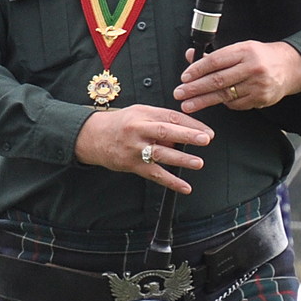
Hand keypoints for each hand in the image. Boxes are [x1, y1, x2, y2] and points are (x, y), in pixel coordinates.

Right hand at [74, 105, 212, 194]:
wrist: (93, 137)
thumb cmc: (121, 124)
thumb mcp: (140, 114)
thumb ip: (162, 122)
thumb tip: (184, 136)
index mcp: (143, 114)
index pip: (171, 117)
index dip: (191, 124)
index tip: (207, 132)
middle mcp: (138, 130)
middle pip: (165, 132)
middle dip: (187, 136)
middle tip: (205, 140)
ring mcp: (134, 149)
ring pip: (160, 154)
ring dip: (181, 159)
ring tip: (198, 163)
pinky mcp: (132, 165)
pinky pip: (154, 174)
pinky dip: (171, 182)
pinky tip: (185, 187)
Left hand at [176, 40, 300, 113]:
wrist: (290, 67)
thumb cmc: (261, 56)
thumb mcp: (240, 49)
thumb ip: (216, 55)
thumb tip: (190, 56)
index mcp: (245, 51)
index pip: (216, 61)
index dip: (197, 70)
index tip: (184, 77)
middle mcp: (252, 67)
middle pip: (218, 80)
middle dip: (195, 88)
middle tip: (180, 93)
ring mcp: (258, 84)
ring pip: (225, 95)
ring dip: (203, 101)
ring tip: (188, 105)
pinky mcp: (261, 98)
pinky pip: (236, 104)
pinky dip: (224, 103)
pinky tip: (213, 102)